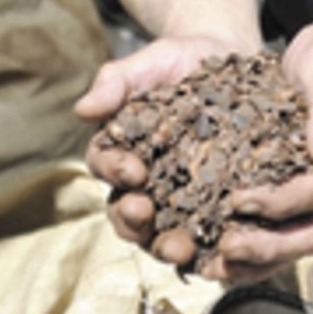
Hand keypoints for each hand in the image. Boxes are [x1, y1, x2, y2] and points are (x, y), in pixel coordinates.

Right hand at [77, 33, 237, 266]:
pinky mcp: (214, 208)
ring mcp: (179, 199)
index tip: (133, 169)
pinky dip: (209, 252)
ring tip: (182, 247)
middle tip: (144, 214)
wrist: (228, 58)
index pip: (105, 166)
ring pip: (161, 233)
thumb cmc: (180, 60)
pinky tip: (221, 255)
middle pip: (126, 213)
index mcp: (121, 148)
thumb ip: (116, 82)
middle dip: (132, 220)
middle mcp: (145, 182)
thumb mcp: (149, 63)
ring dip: (166, 245)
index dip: (114, 171)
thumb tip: (83, 109)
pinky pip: (207, 237)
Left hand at [208, 19, 312, 282]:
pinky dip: (257, 255)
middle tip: (225, 247)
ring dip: (260, 261)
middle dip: (269, 246)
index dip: (281, 201)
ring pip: (299, 245)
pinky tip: (221, 259)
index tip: (239, 200)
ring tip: (217, 267)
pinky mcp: (307, 200)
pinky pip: (286, 236)